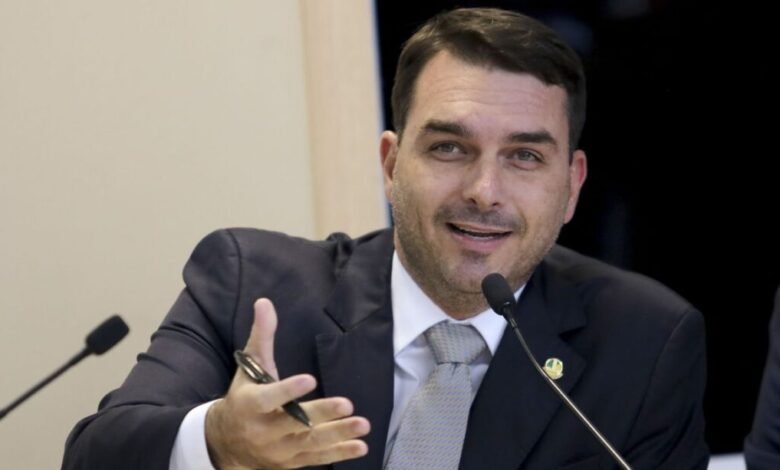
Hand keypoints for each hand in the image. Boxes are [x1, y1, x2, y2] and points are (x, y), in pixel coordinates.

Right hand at [205, 298, 369, 468]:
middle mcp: (263, 430)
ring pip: (310, 443)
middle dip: (322, 414)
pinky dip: (339, 453)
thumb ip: (261, 336)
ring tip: (363, 424)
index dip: (288, 390)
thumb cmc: (243, 397)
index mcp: (250, 405)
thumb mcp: (249, 367)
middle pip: (295, 423)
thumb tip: (264, 302)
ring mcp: (278, 449)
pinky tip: (360, 446)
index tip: (310, 379)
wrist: (226, 443)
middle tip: (347, 404)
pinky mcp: (291, 462)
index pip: (268, 398)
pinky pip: (316, 459)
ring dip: (338, 435)